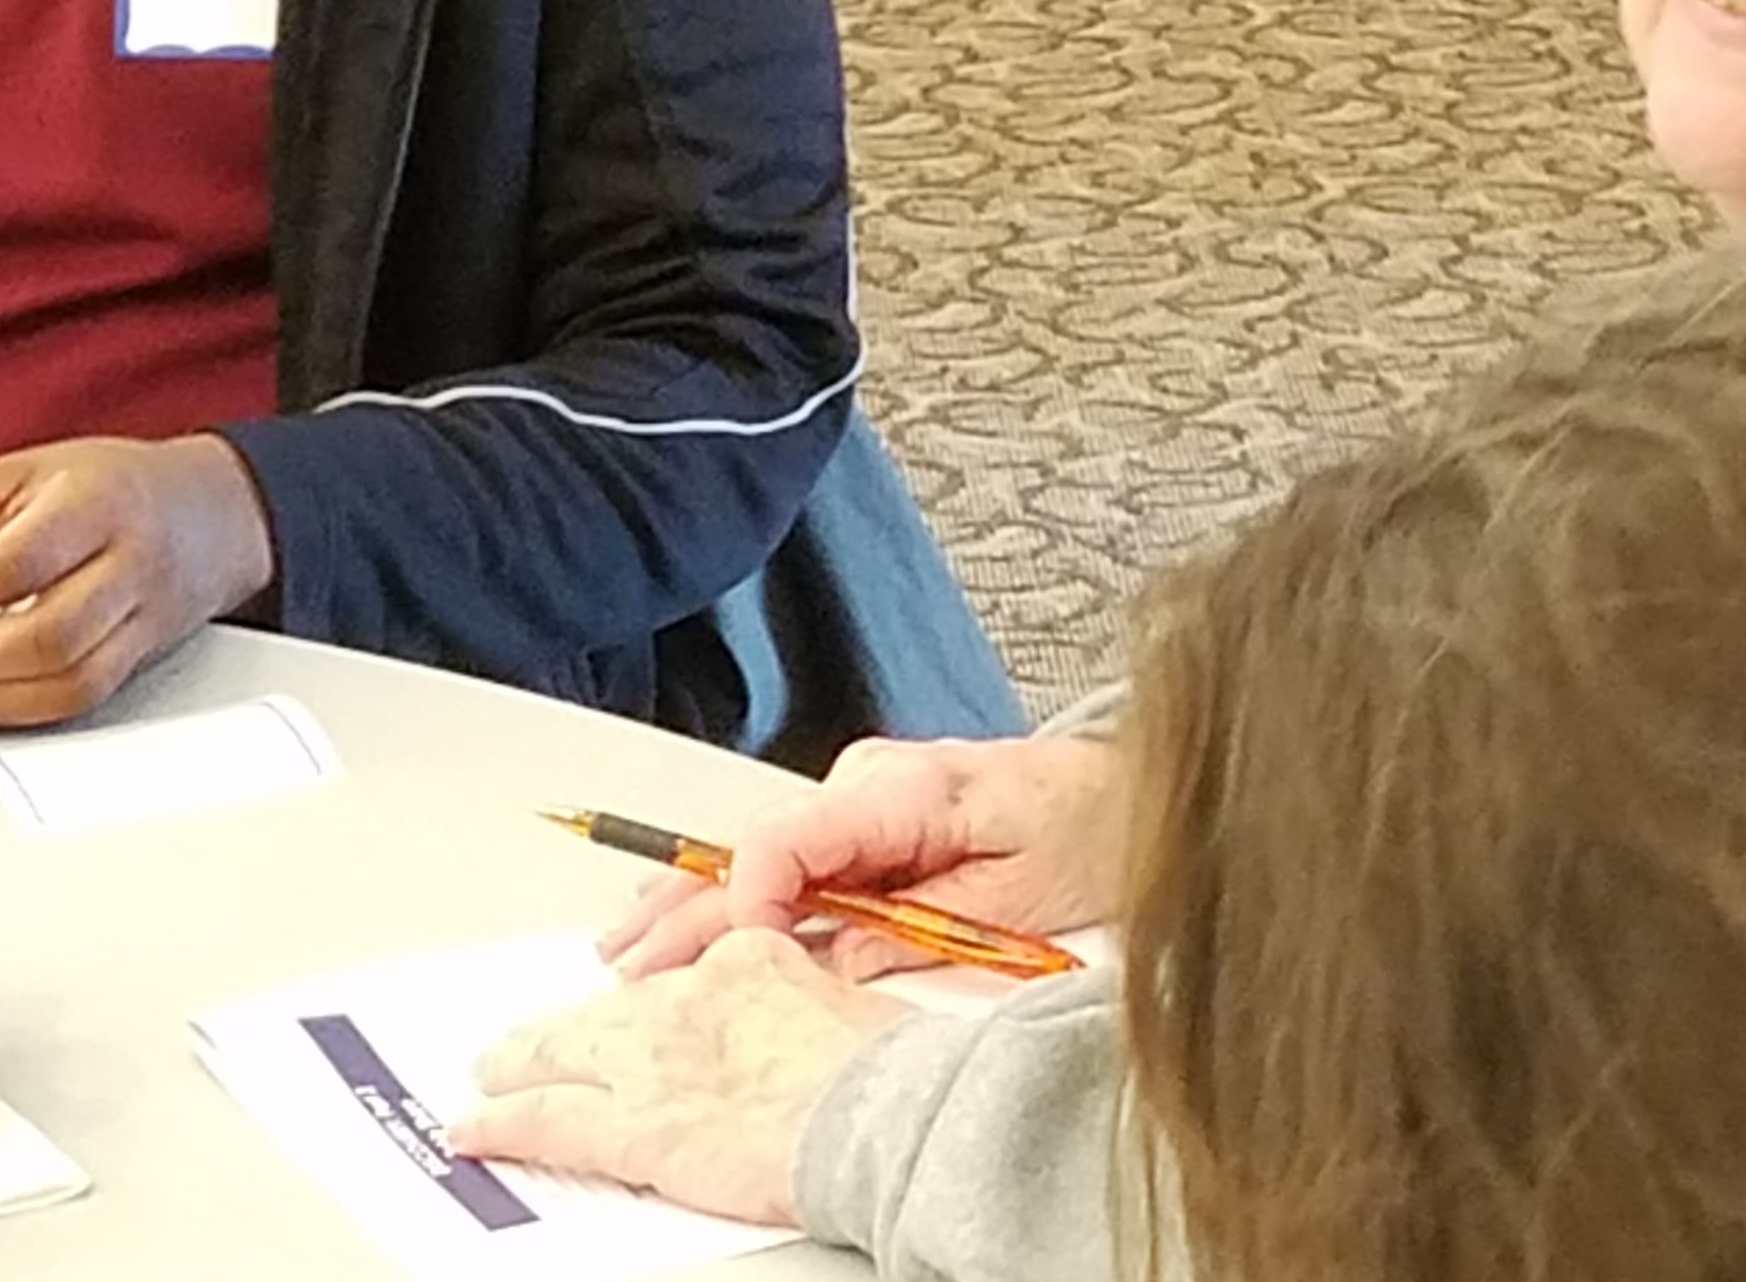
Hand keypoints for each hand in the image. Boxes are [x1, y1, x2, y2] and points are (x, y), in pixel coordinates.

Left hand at [0, 435, 272, 731]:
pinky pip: (79, 701)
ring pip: (67, 682)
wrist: (211, 512)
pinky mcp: (140, 663)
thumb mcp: (21, 470)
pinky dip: (15, 713)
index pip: (16, 561)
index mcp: (96, 503)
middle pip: (46, 633)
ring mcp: (143, 621)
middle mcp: (129, 565)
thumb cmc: (109, 487)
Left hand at [452, 930, 901, 1223]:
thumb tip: (806, 1034)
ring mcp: (655, 1059)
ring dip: (519, 1067)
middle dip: (559, 1030)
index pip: (676, 978)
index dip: (642, 1006)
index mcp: (747, 959)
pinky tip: (477, 1128)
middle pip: (604, 1010)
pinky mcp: (637, 1123)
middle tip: (527, 1042)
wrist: (892, 1116)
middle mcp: (688, 997)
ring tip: (490, 1078)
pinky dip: (504, 1124)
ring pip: (561, 1054)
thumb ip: (806, 1009)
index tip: (629, 1013)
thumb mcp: (852, 1007)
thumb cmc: (895, 1074)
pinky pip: (550, 1120)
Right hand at [605, 734, 1128, 980]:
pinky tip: (681, 903)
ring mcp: (859, 798)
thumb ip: (925, 925)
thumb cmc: (1084, 831)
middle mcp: (865, 785)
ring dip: (689, 895)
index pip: (790, 839)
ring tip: (626, 937)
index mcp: (899, 793)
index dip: (752, 897)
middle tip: (628, 961)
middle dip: (687, 906)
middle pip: (755, 849)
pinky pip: (783, 854)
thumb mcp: (1018, 896)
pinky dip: (728, 884)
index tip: (739, 954)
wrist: (1119, 790)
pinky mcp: (866, 819)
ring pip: (755, 851)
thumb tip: (839, 960)